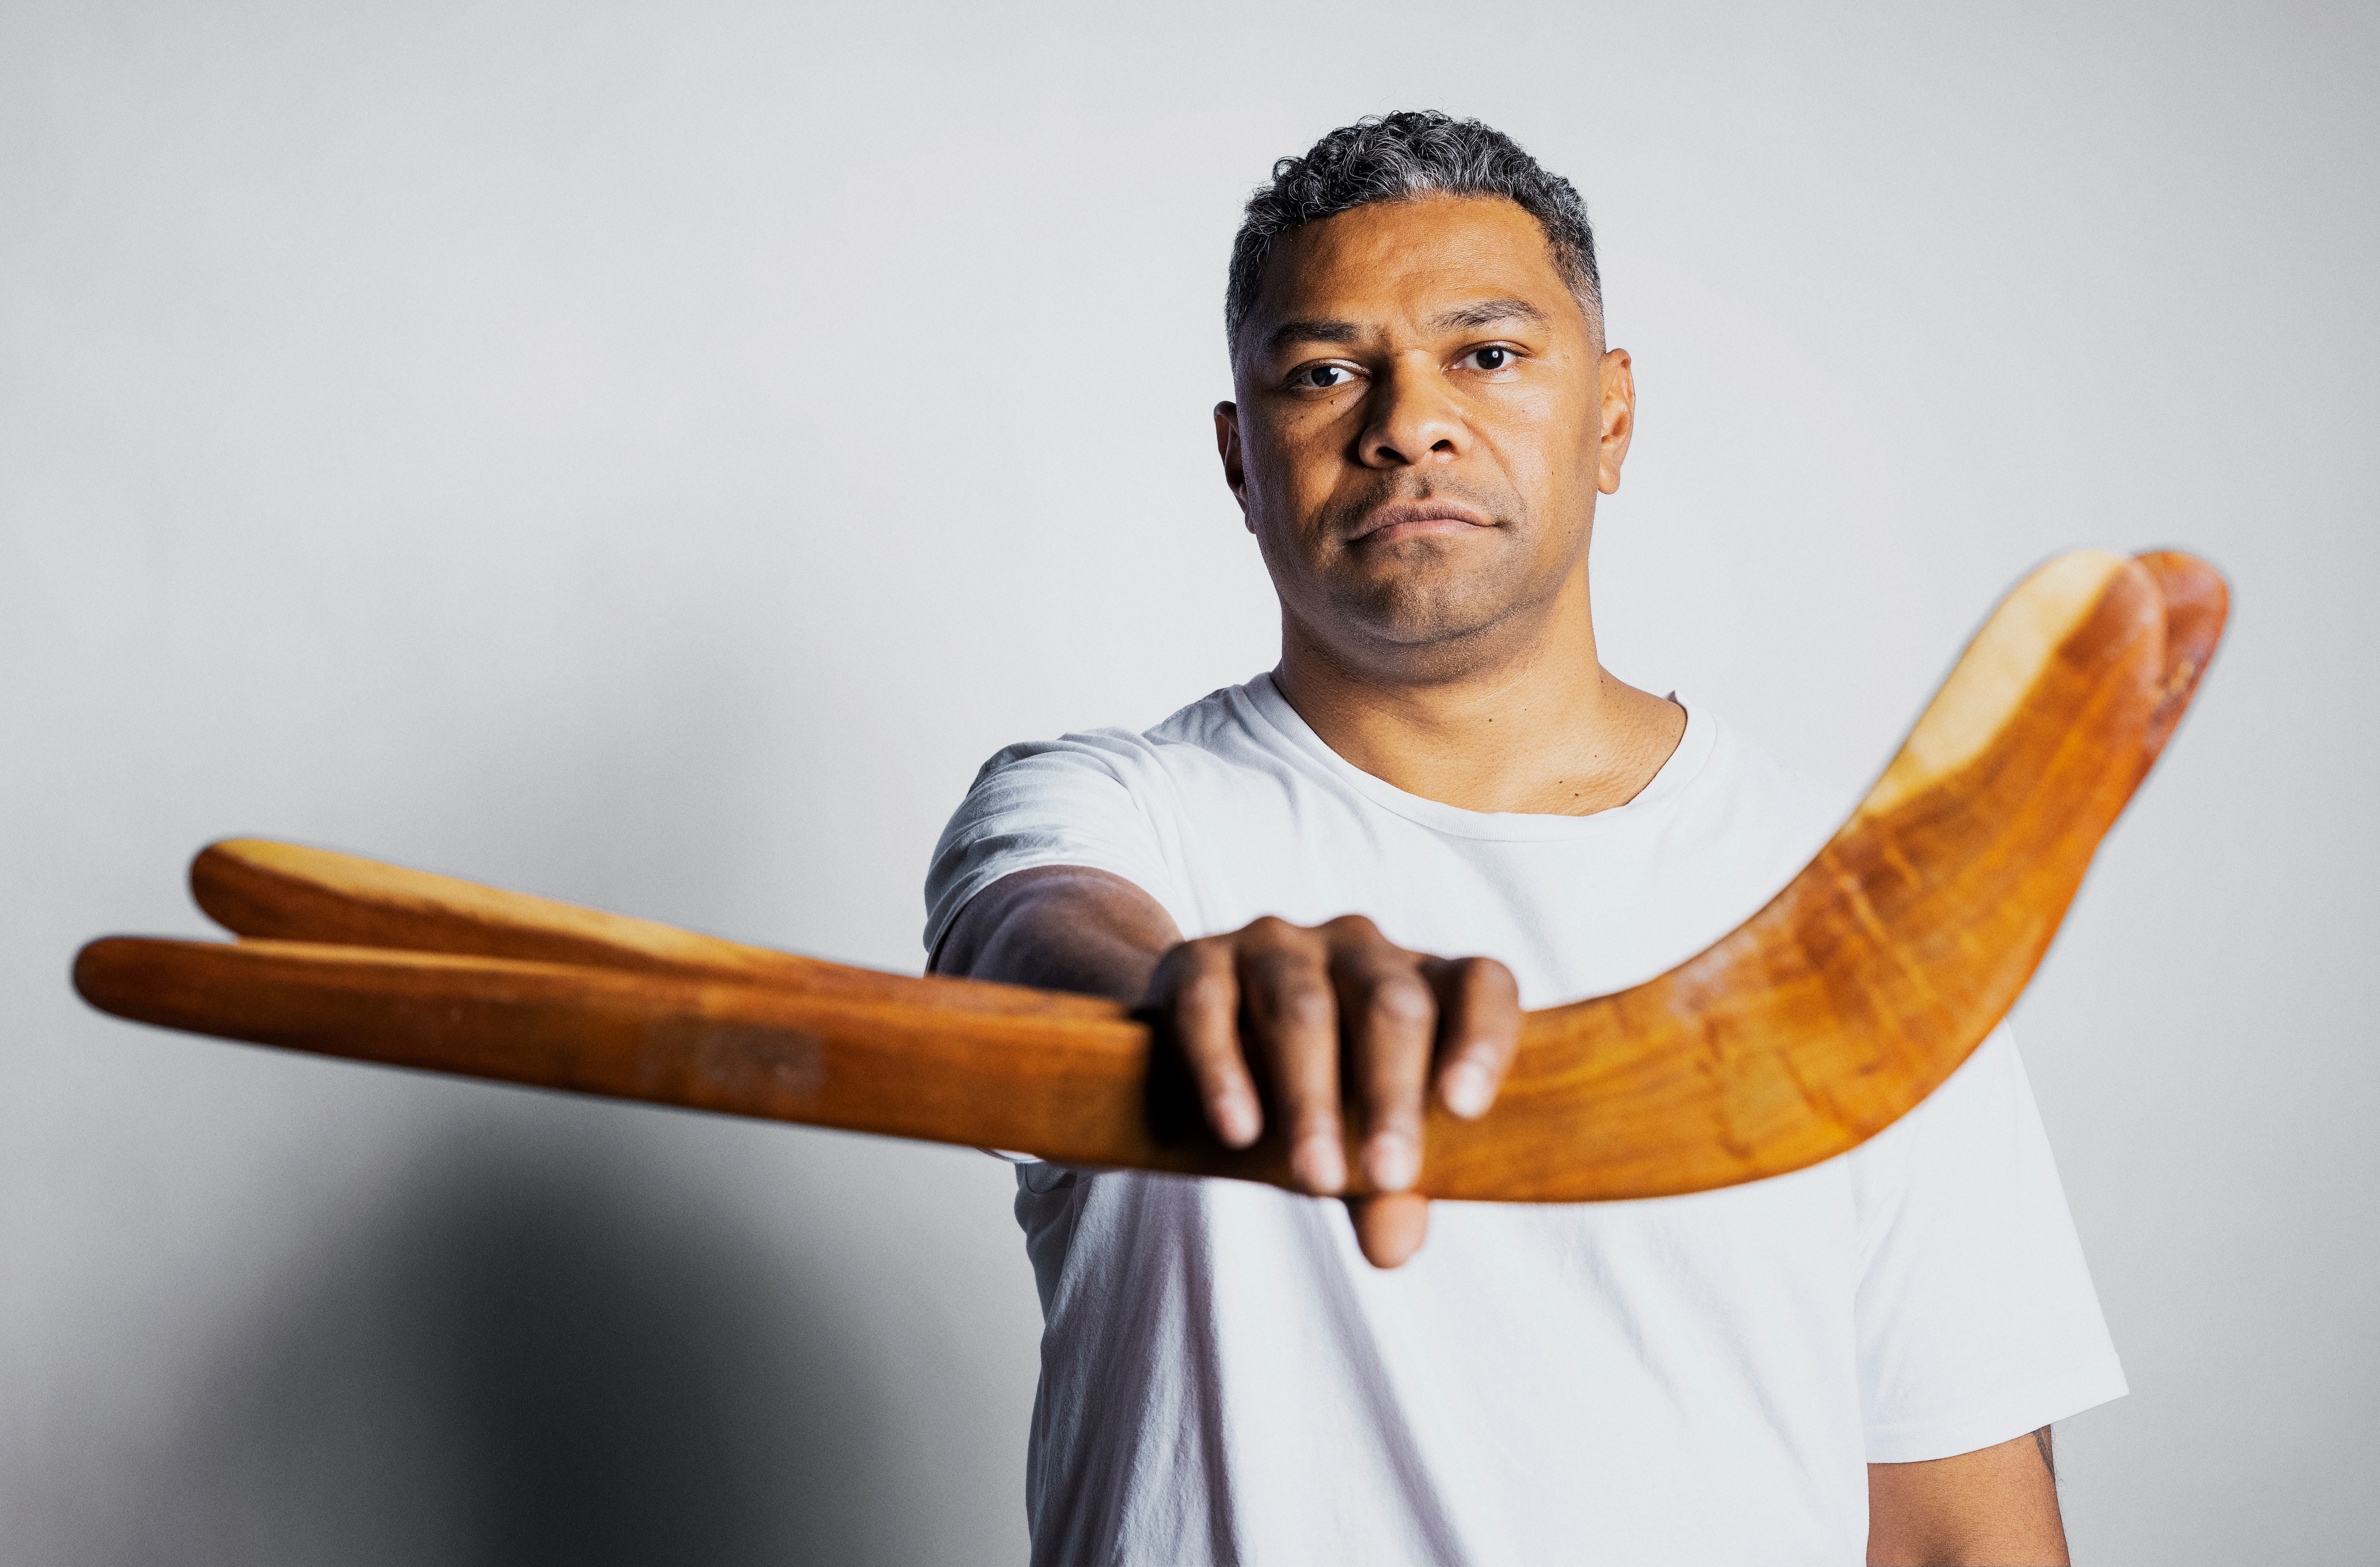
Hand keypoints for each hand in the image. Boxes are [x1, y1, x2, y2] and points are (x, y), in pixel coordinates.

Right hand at [1145, 914, 1521, 1267]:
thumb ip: (1385, 1190)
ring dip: (1311, 1099)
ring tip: (1316, 1178)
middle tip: (1389, 1177)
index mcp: (1423, 983)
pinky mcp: (1197, 961)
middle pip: (1392, 1004)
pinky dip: (1224, 1071)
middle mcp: (1359, 949)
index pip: (1480, 984)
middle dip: (1391, 1094)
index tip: (1465, 1109)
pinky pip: (1210, 1008)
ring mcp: (1276, 946)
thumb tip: (1393, 1247)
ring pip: (1301, 1008)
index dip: (1482, 1038)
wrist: (1193, 1038)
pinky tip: (1237, 1131)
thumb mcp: (1359, 1140)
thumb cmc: (1313, 1090)